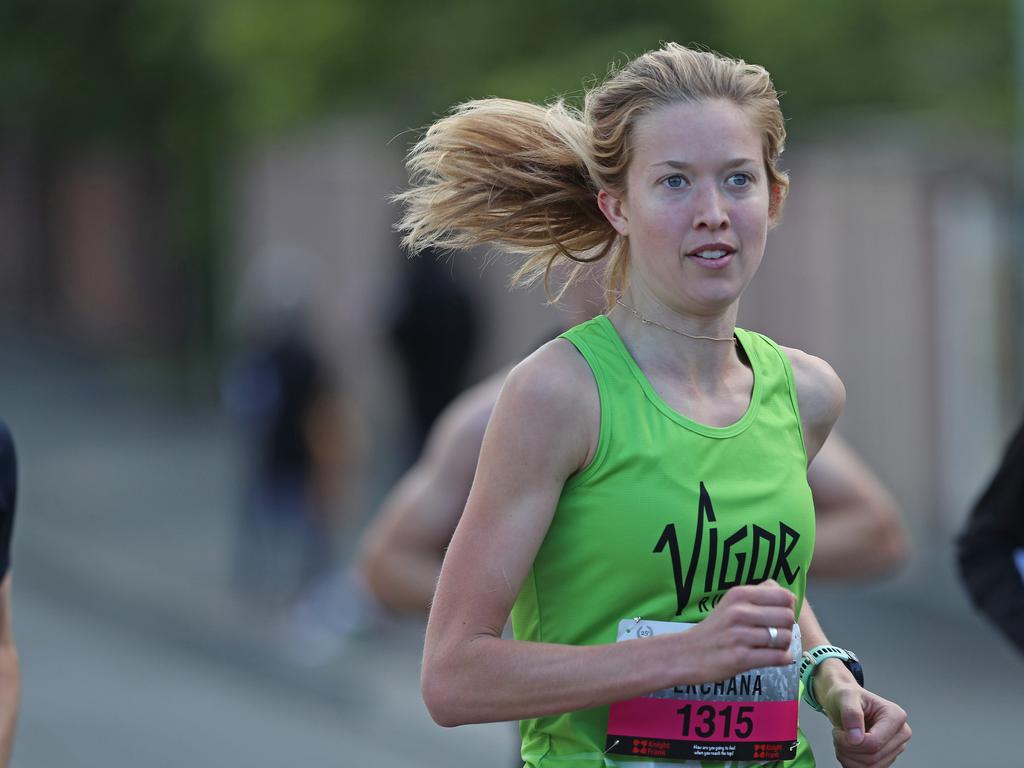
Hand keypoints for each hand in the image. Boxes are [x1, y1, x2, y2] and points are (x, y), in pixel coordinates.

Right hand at [681, 580, 795, 682]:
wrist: (686, 653)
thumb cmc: (715, 628)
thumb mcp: (731, 602)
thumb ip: (759, 594)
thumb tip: (789, 596)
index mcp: (739, 594)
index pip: (783, 596)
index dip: (787, 606)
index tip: (778, 615)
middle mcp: (739, 612)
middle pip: (787, 617)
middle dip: (787, 626)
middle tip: (775, 633)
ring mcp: (740, 636)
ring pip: (785, 637)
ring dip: (783, 644)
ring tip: (771, 646)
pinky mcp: (742, 659)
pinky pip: (779, 657)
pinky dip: (782, 658)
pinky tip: (773, 656)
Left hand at [821, 683, 910, 767]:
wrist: (844, 703)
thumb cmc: (847, 697)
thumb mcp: (844, 696)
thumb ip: (851, 713)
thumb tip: (856, 737)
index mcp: (895, 716)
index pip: (874, 743)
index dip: (851, 742)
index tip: (839, 731)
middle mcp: (900, 734)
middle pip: (872, 757)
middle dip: (847, 749)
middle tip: (838, 734)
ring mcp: (894, 748)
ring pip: (870, 767)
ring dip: (848, 757)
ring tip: (842, 740)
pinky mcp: (886, 758)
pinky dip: (851, 763)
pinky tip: (847, 748)